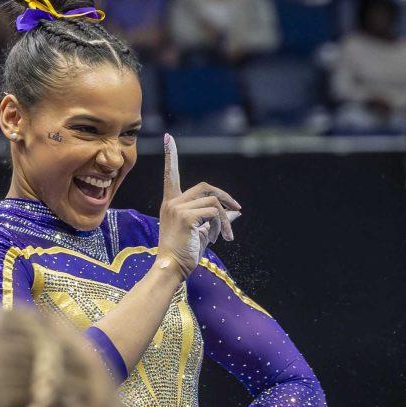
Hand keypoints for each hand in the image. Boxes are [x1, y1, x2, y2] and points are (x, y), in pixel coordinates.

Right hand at [158, 133, 241, 276]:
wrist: (171, 269)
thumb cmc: (185, 254)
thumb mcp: (203, 233)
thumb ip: (217, 220)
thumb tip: (236, 212)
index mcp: (171, 203)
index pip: (171, 174)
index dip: (171, 155)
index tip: (167, 137)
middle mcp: (172, 202)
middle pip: (205, 187)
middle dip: (225, 197)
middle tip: (237, 209)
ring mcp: (178, 208)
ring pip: (213, 202)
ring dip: (224, 220)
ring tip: (223, 237)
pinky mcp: (186, 216)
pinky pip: (214, 213)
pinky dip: (222, 225)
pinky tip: (217, 239)